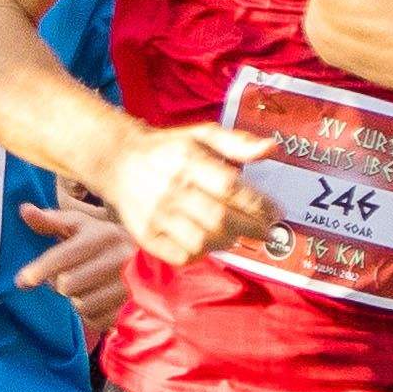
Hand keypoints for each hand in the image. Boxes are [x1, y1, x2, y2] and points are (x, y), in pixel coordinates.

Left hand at [20, 185, 134, 333]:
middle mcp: (121, 258)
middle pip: (68, 284)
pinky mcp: (134, 308)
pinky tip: (99, 300)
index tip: (21, 282)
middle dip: (60, 283)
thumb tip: (23, 209)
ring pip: (81, 304)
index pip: (64, 257)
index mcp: (105, 235)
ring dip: (76, 299)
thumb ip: (52, 220)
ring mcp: (131, 285)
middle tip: (67, 277)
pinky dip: (90, 314)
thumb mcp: (81, 226)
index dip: (39, 270)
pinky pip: (96, 320)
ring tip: (88, 286)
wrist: (152, 262)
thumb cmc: (105, 242)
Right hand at [106, 122, 281, 264]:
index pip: (229, 188)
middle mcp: (171, 189)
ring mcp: (156, 216)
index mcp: (187, 161)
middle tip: (266, 231)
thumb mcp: (202, 135)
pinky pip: (181, 255)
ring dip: (228, 242)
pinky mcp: (146, 236)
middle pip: (219, 218)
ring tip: (238, 235)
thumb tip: (272, 149)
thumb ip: (238, 142)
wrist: (117, 162)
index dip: (258, 204)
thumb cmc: (169, 149)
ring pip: (202, 241)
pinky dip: (202, 253)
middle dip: (251, 228)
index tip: (276, 212)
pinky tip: (209, 242)